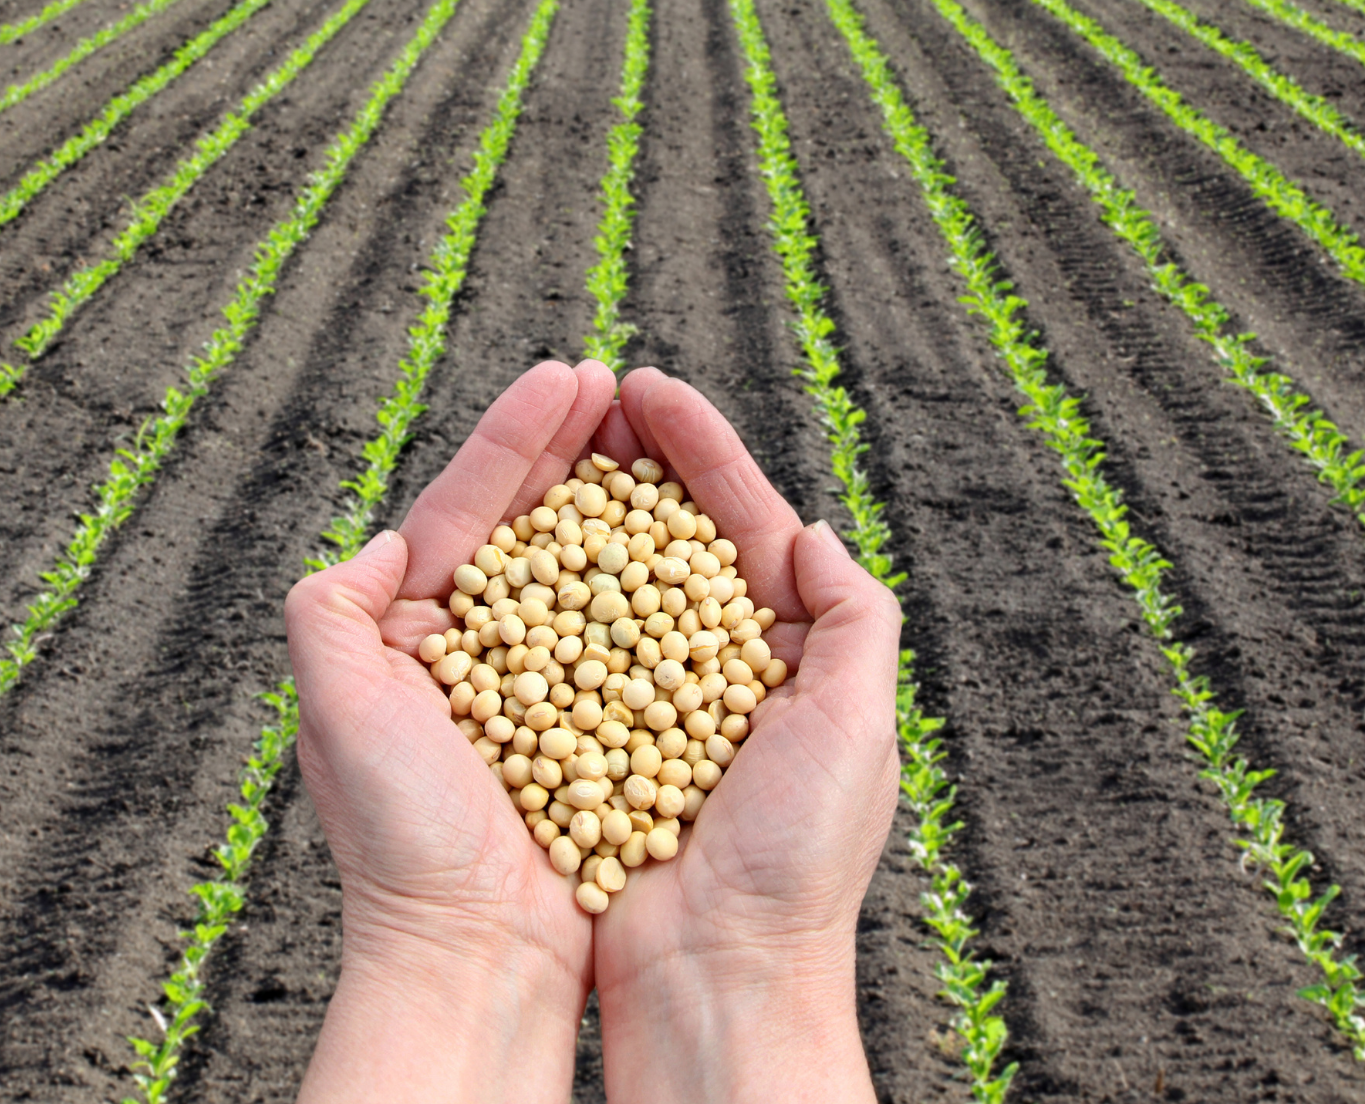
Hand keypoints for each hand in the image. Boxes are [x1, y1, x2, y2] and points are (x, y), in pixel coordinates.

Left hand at [289, 359, 618, 1102]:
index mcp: (411, 639)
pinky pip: (629, 639)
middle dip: (570, 449)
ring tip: (652, 434)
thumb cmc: (399, 841)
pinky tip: (683, 539)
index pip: (465, 512)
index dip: (515, 439)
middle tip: (616, 383)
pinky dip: (653, 583)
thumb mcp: (335, 710)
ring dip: (616, 499)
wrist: (474, 956)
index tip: (568, 377)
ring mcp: (541, 689)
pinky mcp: (597, 729)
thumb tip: (382, 543)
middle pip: (528, 526)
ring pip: (583, 570)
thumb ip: (330, 609)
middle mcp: (477, 655)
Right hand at [587, 369, 901, 1103]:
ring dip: (576, 504)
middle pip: (665, 532)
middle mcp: (708, 667)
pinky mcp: (578, 735)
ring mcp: (639, 698)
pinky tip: (506, 543)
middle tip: (587, 390)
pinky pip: (551, 646)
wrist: (715, 977)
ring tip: (545, 441)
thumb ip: (852, 618)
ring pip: (602, 577)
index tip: (646, 386)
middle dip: (630, 457)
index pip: (739, 521)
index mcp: (784, 655)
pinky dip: (532, 590)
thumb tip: (806, 527)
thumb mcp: (858, 728)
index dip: (698, 447)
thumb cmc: (796, 863)